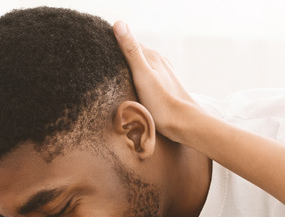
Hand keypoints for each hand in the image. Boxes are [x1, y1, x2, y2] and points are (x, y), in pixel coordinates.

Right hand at [113, 21, 201, 143]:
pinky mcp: (167, 86)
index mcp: (152, 56)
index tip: (99, 49)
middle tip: (105, 64)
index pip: (129, 41)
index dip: (114, 43)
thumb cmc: (162, 103)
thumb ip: (131, 51)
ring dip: (131, 68)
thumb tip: (119, 23)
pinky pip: (149, 76)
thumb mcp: (142, 75)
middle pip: (136, 53)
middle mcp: (160, 61)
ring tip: (118, 76)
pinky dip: (140, 78)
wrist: (185, 124)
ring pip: (144, 65)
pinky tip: (135, 86)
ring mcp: (165, 73)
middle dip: (122, 56)